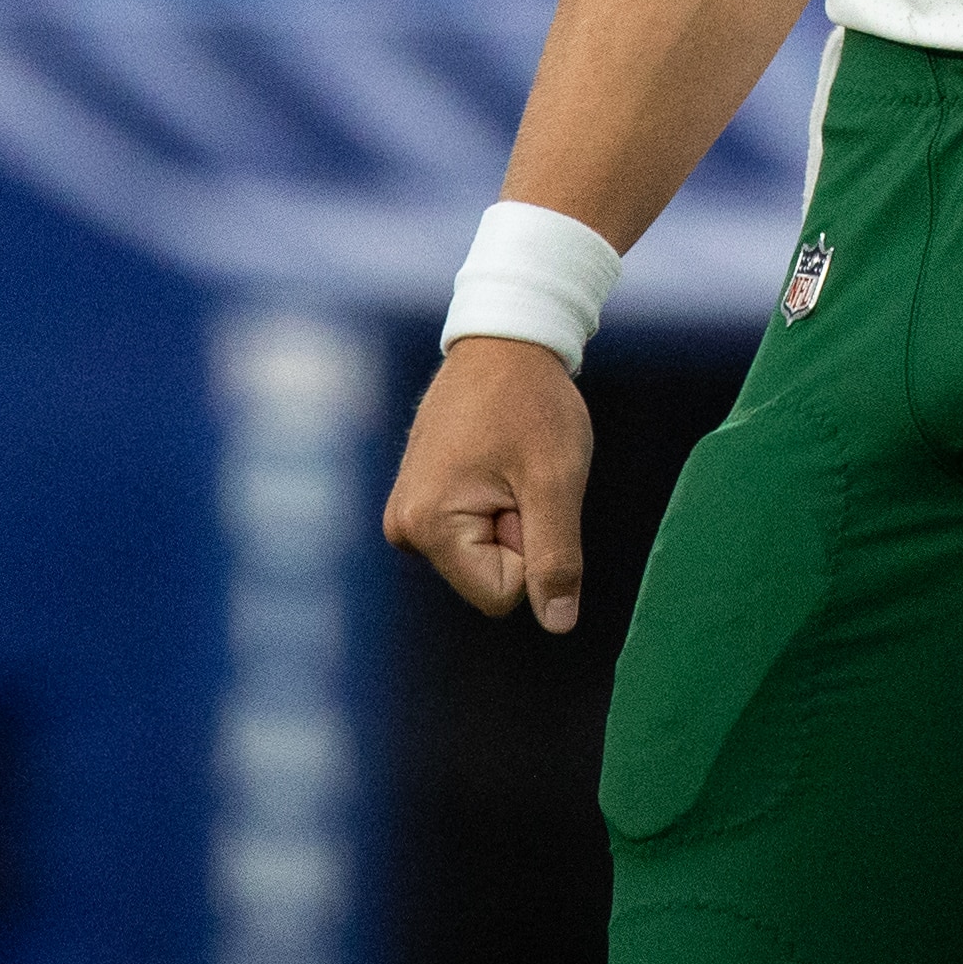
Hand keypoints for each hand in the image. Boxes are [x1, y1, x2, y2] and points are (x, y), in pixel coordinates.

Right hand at [385, 335, 594, 633]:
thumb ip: (556, 559)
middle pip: (487, 577)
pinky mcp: (418, 497)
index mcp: (428, 526)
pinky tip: (494, 459)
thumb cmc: (533, 403)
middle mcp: (404, 526)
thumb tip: (558, 625)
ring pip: (482, 553)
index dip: (532, 547)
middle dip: (518, 532)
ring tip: (506, 461)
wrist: (505, 339)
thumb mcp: (556, 481)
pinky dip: (495, 501)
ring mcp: (407, 511)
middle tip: (518, 470)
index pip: (502, 594)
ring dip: (508, 515)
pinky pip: (472, 528)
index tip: (526, 488)